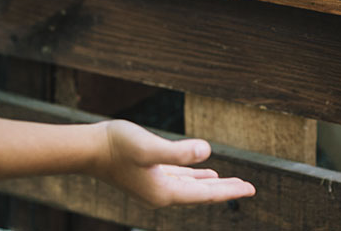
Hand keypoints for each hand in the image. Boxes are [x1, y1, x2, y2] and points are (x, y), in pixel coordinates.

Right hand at [92, 119, 254, 207]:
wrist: (89, 148)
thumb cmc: (117, 146)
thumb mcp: (149, 147)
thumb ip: (178, 152)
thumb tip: (206, 152)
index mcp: (164, 192)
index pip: (205, 195)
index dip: (229, 191)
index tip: (251, 189)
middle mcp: (161, 194)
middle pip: (201, 194)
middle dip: (225, 190)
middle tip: (249, 188)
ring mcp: (154, 186)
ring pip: (192, 187)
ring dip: (212, 185)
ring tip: (231, 183)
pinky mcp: (149, 175)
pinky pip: (180, 179)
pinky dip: (194, 177)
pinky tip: (203, 172)